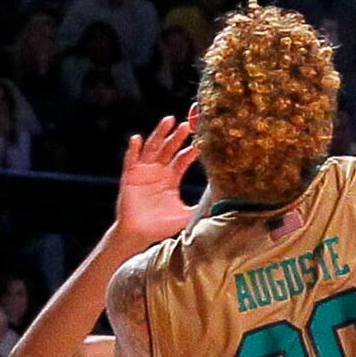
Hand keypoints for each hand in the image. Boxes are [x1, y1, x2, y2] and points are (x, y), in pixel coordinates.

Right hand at [114, 117, 198, 240]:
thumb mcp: (185, 216)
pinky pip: (131, 160)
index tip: (202, 140)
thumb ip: (201, 209)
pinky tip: (137, 139)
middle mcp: (158, 171)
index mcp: (172, 177)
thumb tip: (225, 210)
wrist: (139, 236)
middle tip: (188, 124)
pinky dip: (133, 149)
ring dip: (160, 134)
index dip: (192, 149)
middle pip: (169, 148)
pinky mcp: (130, 177)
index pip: (183, 158)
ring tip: (168, 121)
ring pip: (152, 148)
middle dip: (178, 136)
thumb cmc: (161, 226)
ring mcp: (144, 171)